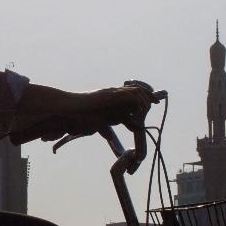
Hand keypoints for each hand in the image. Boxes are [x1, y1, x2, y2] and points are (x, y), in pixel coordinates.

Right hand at [10, 82, 159, 144]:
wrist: (68, 105)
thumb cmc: (77, 113)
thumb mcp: (94, 120)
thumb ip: (103, 126)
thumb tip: (111, 136)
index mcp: (109, 95)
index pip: (129, 92)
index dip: (141, 96)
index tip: (150, 103)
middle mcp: (112, 92)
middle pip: (136, 88)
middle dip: (148, 94)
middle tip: (157, 102)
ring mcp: (111, 92)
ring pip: (135, 91)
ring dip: (145, 98)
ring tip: (151, 106)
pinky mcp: (110, 95)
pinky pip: (129, 96)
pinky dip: (138, 101)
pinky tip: (141, 108)